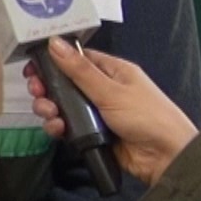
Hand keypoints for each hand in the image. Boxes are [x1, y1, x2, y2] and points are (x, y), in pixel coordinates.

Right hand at [24, 39, 197, 184]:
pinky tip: (58, 129)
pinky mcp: (93, 134)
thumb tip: (54, 42)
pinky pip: (69, 127)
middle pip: (65, 83)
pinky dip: (59, 127)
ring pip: (63, 106)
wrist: (166, 158)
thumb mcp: (111, 91)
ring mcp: (97, 113)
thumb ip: (80, 70)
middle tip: (37, 91)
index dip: (54, 61)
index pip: (78, 59)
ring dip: (51, 108)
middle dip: (48, 87)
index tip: (34, 66)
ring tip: (49, 113)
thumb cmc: (147, 117)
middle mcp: (103, 90)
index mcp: (113, 72)